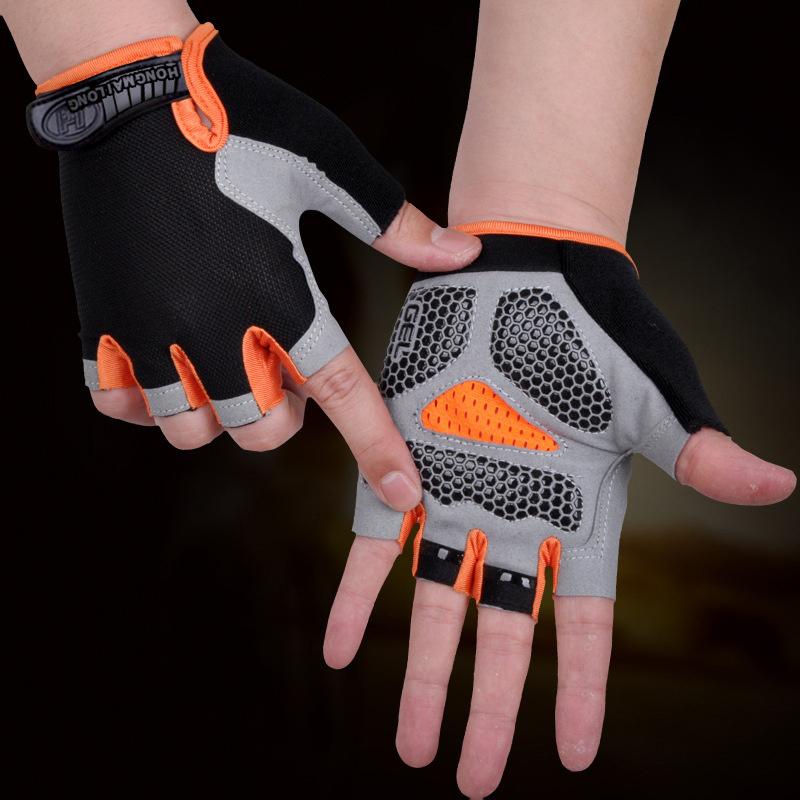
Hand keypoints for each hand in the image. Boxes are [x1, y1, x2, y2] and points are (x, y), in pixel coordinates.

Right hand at [24, 21, 479, 510]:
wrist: (132, 87)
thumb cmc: (238, 119)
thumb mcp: (327, 164)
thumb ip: (393, 223)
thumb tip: (462, 254)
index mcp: (281, 292)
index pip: (344, 392)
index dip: (379, 448)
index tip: (404, 494)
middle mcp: (215, 324)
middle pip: (261, 430)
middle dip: (284, 417)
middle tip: (281, 369)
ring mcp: (151, 328)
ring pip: (190, 429)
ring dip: (218, 412)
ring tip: (223, 365)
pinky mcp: (101, 319)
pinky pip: (118, 404)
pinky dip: (145, 402)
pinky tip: (166, 365)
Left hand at [324, 227, 795, 796]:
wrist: (524, 267)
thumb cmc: (596, 327)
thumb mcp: (648, 392)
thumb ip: (695, 448)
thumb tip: (778, 483)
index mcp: (577, 508)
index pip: (581, 619)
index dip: (577, 687)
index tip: (569, 753)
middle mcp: (512, 515)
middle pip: (502, 632)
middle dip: (490, 706)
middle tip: (473, 781)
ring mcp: (453, 492)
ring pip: (435, 601)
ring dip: (420, 672)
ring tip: (409, 744)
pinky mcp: (402, 460)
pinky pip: (373, 541)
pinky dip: (354, 594)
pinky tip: (338, 649)